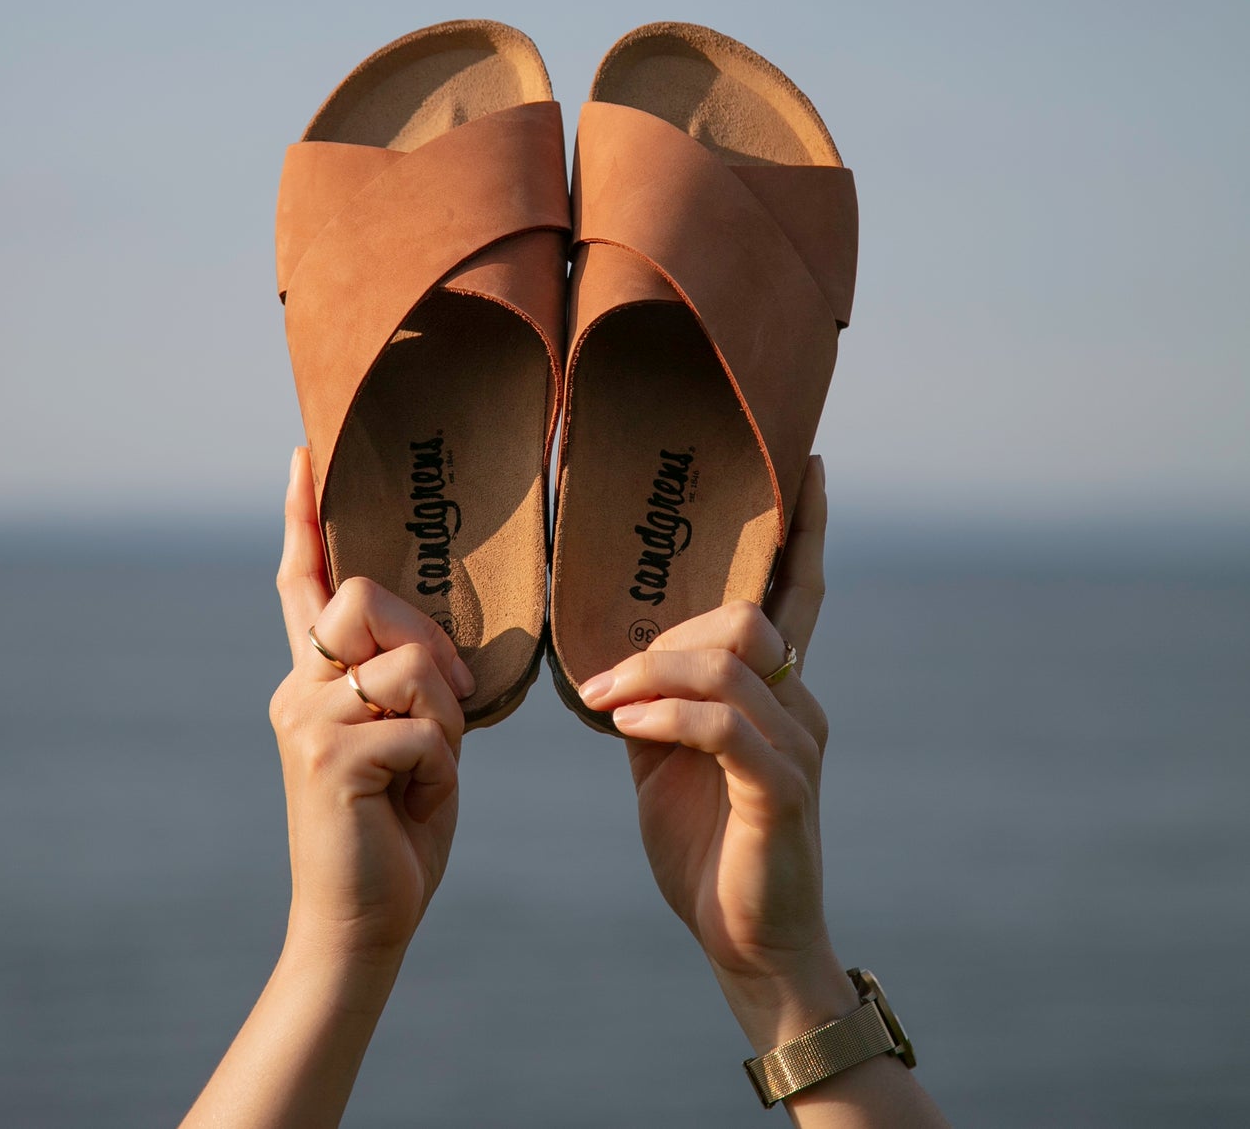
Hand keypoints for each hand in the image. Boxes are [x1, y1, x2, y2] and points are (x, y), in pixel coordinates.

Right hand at [270, 446, 475, 962]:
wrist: (360, 924)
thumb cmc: (394, 828)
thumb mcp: (409, 737)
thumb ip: (405, 680)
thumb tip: (423, 644)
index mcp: (313, 676)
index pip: (302, 579)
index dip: (305, 514)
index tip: (305, 449)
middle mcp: (296, 686)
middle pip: (365, 597)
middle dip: (425, 640)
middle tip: (444, 703)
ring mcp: (305, 719)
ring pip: (407, 665)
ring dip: (443, 717)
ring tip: (423, 771)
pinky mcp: (328, 757)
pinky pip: (423, 727)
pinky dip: (441, 768)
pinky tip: (412, 803)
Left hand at [578, 458, 853, 1041]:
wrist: (747, 946)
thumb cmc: (706, 848)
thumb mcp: (666, 761)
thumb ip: (655, 701)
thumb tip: (611, 659)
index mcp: (777, 692)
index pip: (799, 592)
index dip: (804, 529)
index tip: (807, 464)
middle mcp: (800, 706)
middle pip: (744, 616)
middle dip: (666, 635)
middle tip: (603, 679)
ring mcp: (798, 745)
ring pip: (728, 662)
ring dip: (652, 673)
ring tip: (606, 703)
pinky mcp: (782, 788)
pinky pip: (723, 723)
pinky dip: (668, 714)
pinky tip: (627, 726)